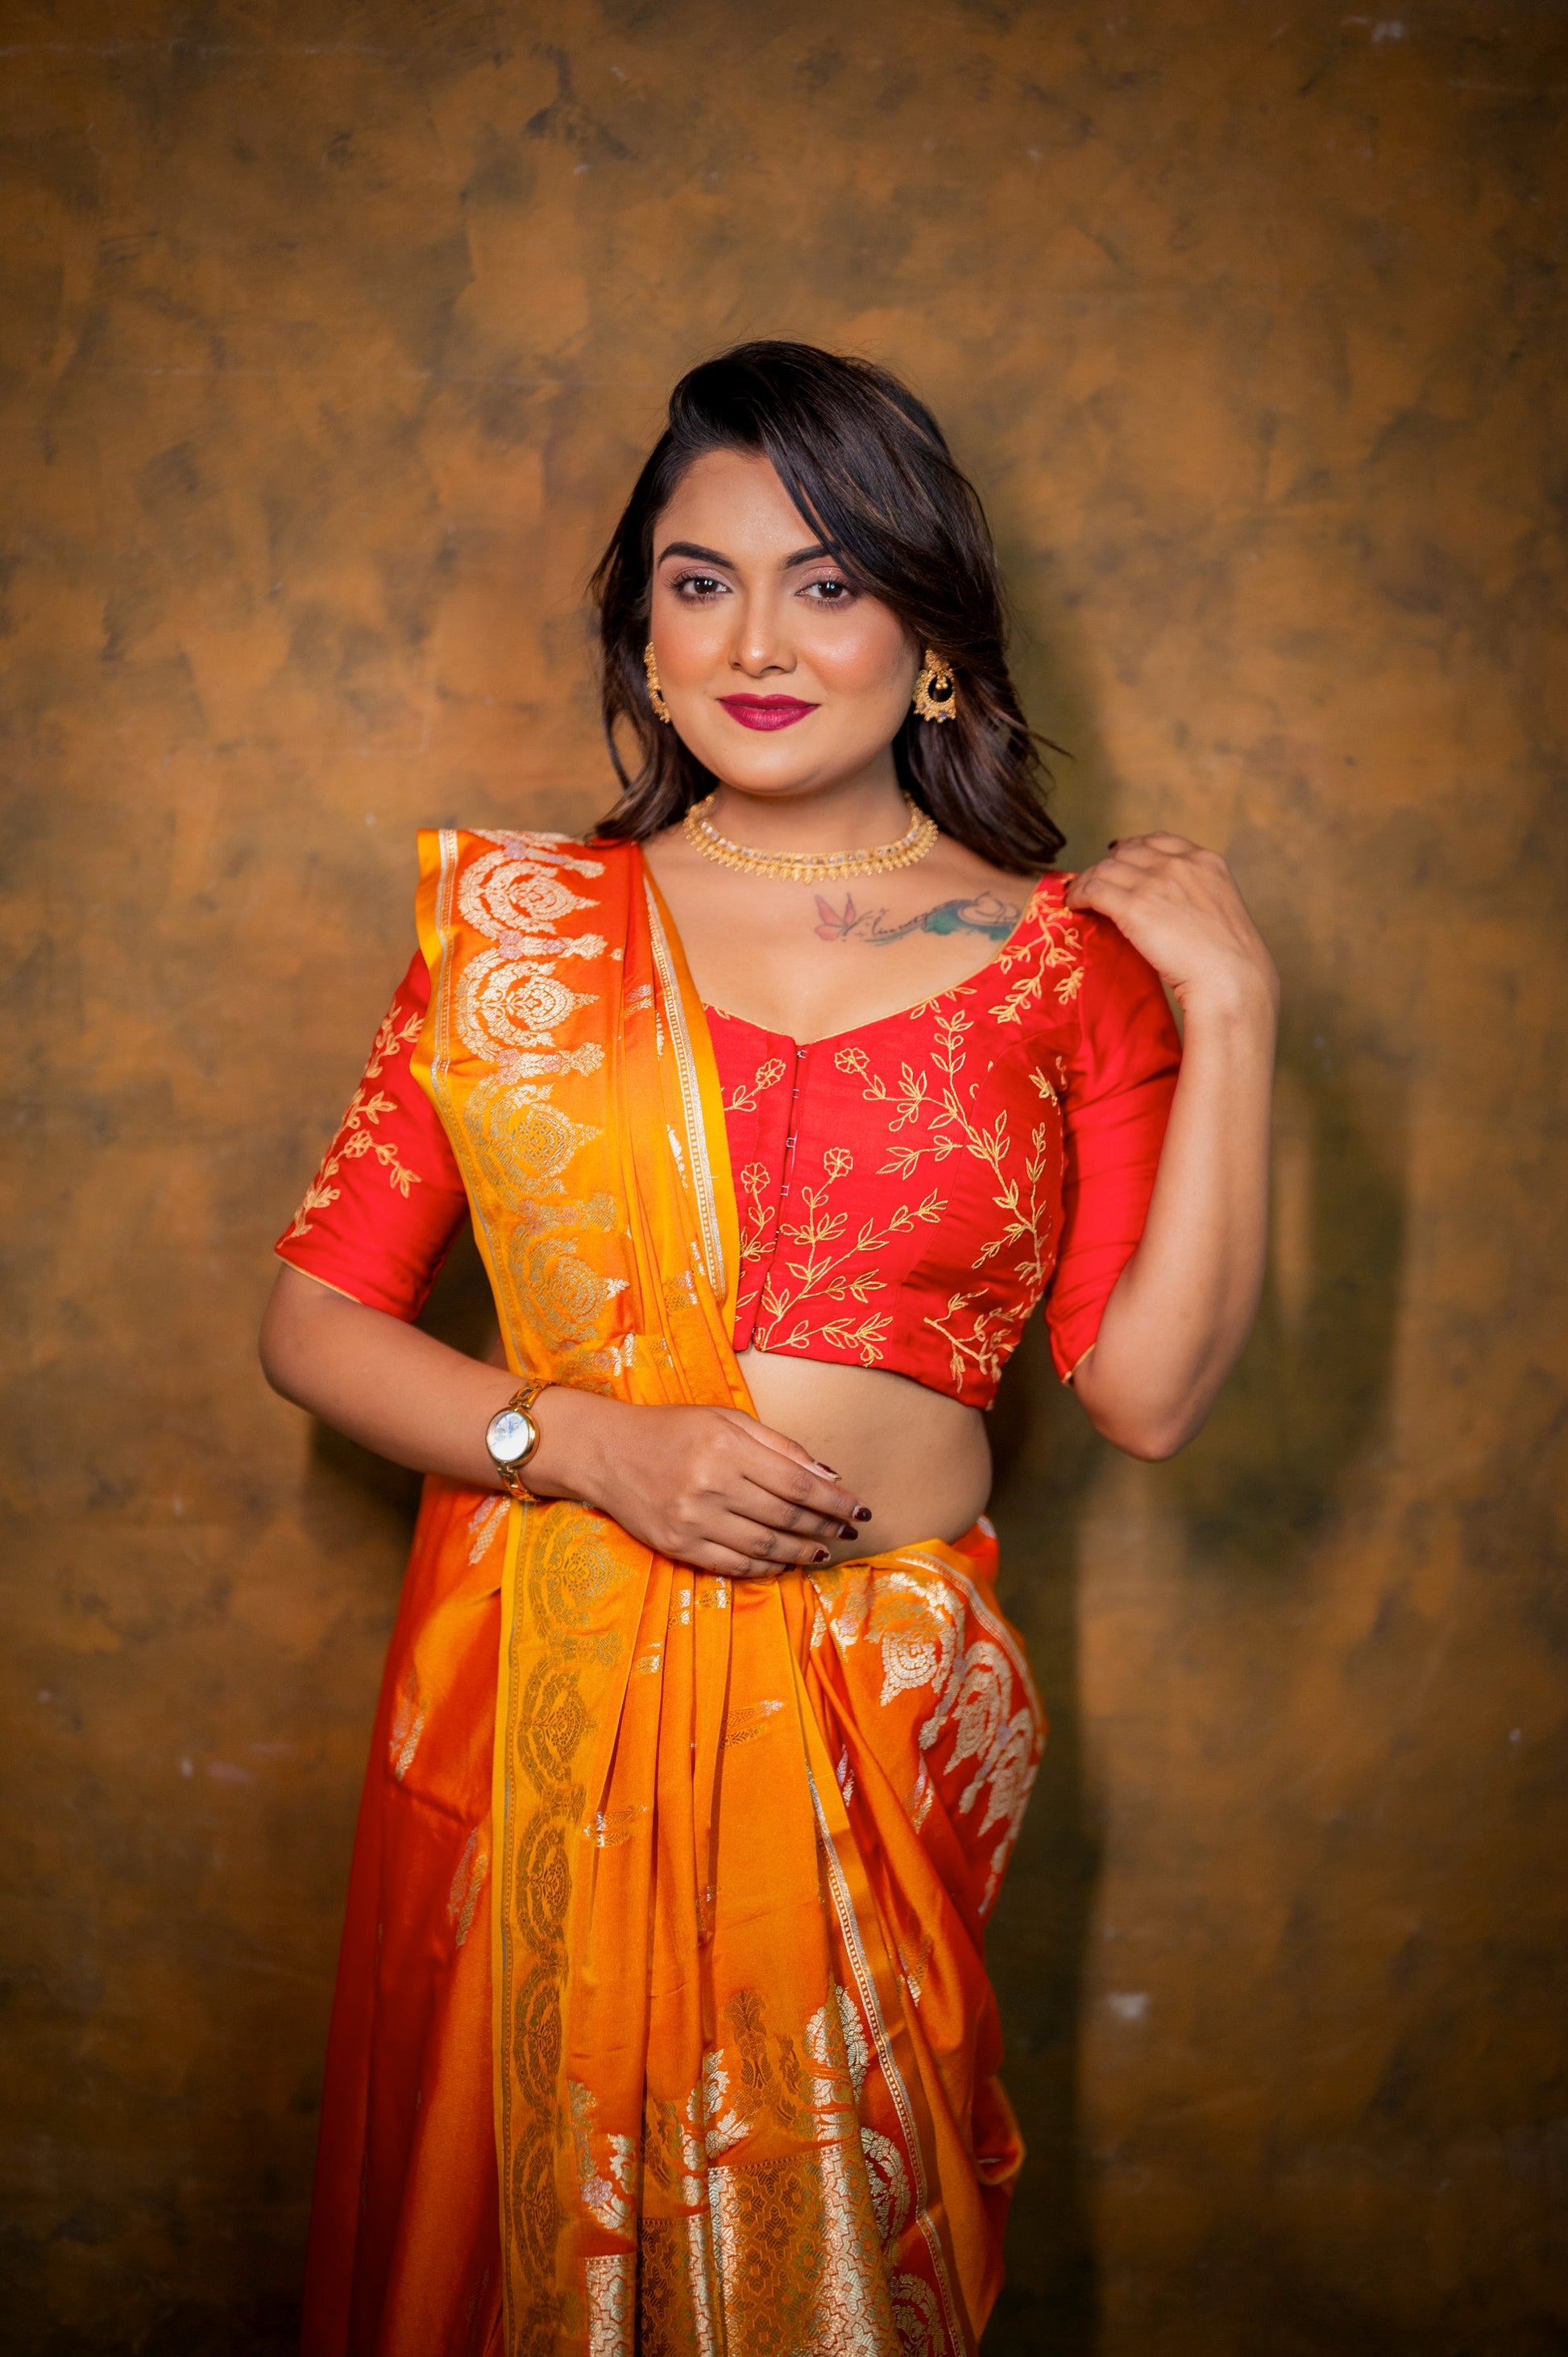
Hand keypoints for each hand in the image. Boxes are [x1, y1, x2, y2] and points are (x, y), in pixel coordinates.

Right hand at [529, 1391, 870, 1577]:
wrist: (606, 1451)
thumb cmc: (672, 1429)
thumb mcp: (726, 1419)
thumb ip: (779, 1445)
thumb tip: (828, 1474)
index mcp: (726, 1447)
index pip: (797, 1483)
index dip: (834, 1500)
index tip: (860, 1508)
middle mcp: (711, 1485)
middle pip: (785, 1515)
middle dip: (825, 1525)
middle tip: (848, 1530)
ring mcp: (693, 1520)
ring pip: (764, 1545)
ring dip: (801, 1551)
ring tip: (823, 1549)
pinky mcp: (678, 1546)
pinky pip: (734, 1564)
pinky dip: (766, 1566)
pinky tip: (784, 1561)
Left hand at [1065, 833, 1277, 1016]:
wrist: (1231, 980)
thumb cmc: (1231, 962)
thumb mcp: (1221, 912)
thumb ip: (1196, 896)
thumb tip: (1168, 904)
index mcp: (1207, 862)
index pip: (1159, 841)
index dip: (1132, 849)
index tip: (1119, 859)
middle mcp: (1180, 864)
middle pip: (1127, 852)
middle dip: (1108, 867)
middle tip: (1094, 884)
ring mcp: (1156, 882)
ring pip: (1105, 868)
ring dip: (1088, 881)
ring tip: (1079, 896)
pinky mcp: (1134, 906)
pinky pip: (1093, 889)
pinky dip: (1079, 895)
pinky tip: (1075, 905)